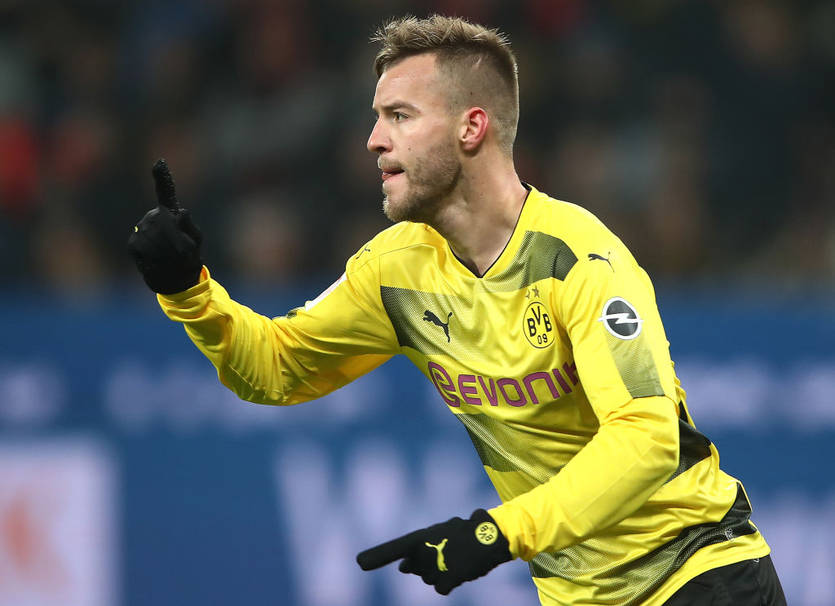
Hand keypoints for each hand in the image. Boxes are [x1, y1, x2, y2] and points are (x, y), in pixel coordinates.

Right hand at [128, 159, 203, 293]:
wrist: (175, 278)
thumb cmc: (189, 257)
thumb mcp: (195, 240)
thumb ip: (189, 226)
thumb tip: (181, 211)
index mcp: (170, 213)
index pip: (165, 192)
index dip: (162, 178)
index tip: (160, 162)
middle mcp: (154, 217)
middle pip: (163, 221)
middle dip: (177, 239)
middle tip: (184, 254)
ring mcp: (142, 228)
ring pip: (155, 235)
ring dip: (169, 250)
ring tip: (174, 259)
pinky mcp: (134, 242)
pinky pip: (145, 246)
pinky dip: (156, 256)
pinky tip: (159, 261)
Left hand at [356, 509, 511, 594]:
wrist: (491, 537)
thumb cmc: (461, 535)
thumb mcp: (436, 536)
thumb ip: (416, 552)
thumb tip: (402, 568)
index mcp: (420, 537)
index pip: (395, 547)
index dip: (377, 556)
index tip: (359, 562)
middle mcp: (426, 550)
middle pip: (415, 570)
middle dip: (426, 564)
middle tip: (444, 552)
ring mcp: (438, 565)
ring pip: (429, 579)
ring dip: (439, 572)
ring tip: (455, 558)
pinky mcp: (451, 577)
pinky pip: (441, 588)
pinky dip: (448, 583)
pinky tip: (458, 570)